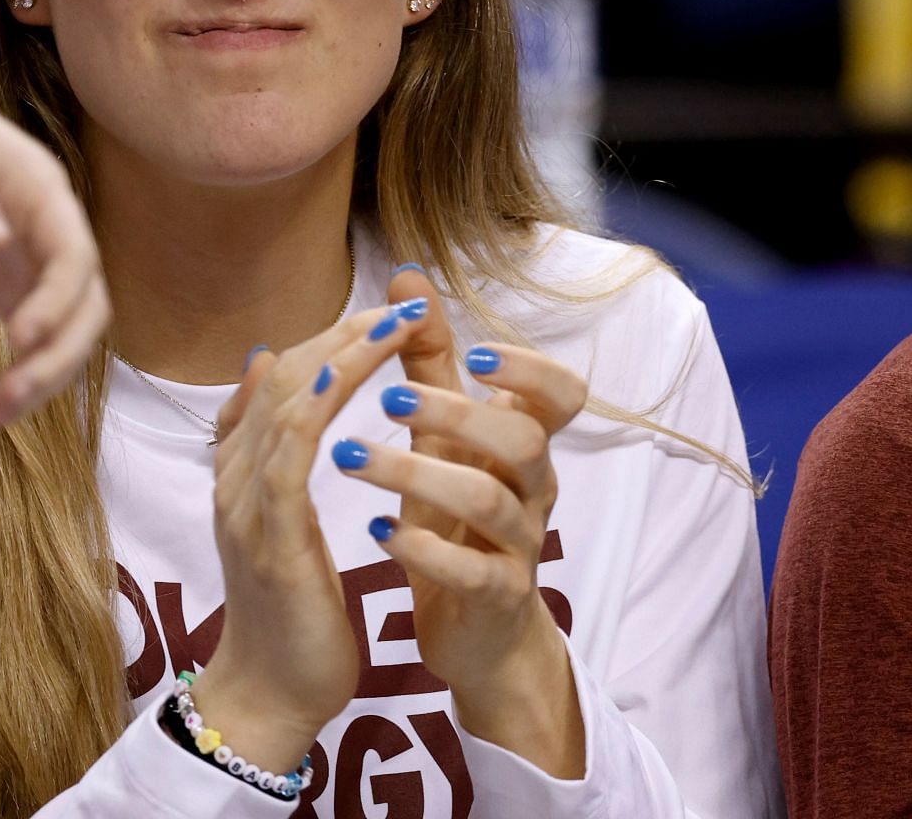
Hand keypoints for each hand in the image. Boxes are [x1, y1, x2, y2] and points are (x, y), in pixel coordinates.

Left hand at [0, 39, 108, 424]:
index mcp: (40, 188)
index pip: (75, 256)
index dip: (59, 303)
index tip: (21, 340)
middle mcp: (45, 227)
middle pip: (84, 305)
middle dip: (57, 358)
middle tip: (7, 402)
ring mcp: (24, 257)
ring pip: (63, 330)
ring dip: (42, 376)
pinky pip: (28, 336)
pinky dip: (20, 371)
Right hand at [194, 296, 435, 772]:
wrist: (270, 696)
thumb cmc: (289, 615)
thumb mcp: (279, 523)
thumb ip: (270, 452)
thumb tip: (265, 367)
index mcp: (241, 475)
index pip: (280, 383)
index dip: (329, 339)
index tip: (385, 313)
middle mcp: (235, 478)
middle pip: (282, 378)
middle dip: (342, 332)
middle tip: (400, 304)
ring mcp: (246, 504)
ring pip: (287, 402)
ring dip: (341, 353)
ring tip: (393, 323)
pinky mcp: (269, 534)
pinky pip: (291, 450)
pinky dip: (320, 403)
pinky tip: (356, 372)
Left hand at [331, 266, 587, 776]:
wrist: (478, 632)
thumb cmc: (456, 518)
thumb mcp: (443, 439)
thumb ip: (428, 363)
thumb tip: (407, 278)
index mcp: (522, 444)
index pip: (564, 394)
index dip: (531, 370)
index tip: (474, 353)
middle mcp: (532, 489)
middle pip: (524, 438)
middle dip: (458, 412)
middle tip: (387, 398)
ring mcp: (521, 545)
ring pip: (491, 501)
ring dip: (416, 473)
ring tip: (347, 458)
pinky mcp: (497, 597)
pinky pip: (474, 572)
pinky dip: (424, 551)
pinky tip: (377, 533)